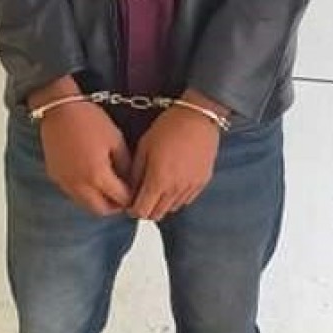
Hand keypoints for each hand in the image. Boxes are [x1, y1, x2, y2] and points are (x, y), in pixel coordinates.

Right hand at [32, 79, 132, 215]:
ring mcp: (65, 183)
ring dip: (99, 201)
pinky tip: (92, 178)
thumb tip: (131, 179)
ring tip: (109, 187)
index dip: (132, 197)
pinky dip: (85, 193)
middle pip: (101, 210)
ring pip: (86, 205)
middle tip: (124, 195)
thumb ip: (126, 164)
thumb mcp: (116, 139)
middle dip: (115, 206)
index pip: (120, 199)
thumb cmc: (89, 120)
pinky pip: (73, 194)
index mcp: (97, 175)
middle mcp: (79, 185)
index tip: (138, 192)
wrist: (59, 110)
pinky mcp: (55, 178)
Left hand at [129, 94, 224, 221]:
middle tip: (142, 197)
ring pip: (172, 209)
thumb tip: (129, 189)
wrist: (199, 116)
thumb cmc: (170, 126)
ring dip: (162, 204)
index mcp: (158, 180)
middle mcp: (176, 189)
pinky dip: (177, 197)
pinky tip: (173, 183)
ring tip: (158, 188)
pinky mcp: (202, 182)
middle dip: (146, 210)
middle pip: (157, 215)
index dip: (132, 209)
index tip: (130, 202)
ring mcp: (191, 187)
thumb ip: (135, 172)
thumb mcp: (144, 146)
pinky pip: (186, 200)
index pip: (141, 212)